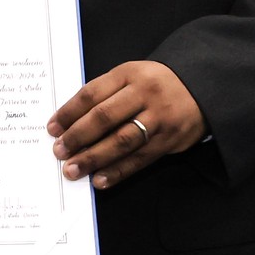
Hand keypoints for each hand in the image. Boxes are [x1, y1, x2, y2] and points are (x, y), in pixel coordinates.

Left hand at [47, 61, 205, 188]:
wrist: (202, 87)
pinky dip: (118, 171)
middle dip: (78, 137)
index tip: (52, 128)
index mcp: (129, 74)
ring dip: (94, 158)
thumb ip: (106, 93)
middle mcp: (144, 94)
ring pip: (121, 141)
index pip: (92, 94)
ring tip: (73, 170)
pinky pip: (139, 159)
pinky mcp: (169, 140)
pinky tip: (99, 179)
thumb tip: (71, 121)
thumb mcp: (132, 75)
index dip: (69, 112)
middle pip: (104, 117)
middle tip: (59, 151)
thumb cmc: (157, 83)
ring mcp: (158, 119)